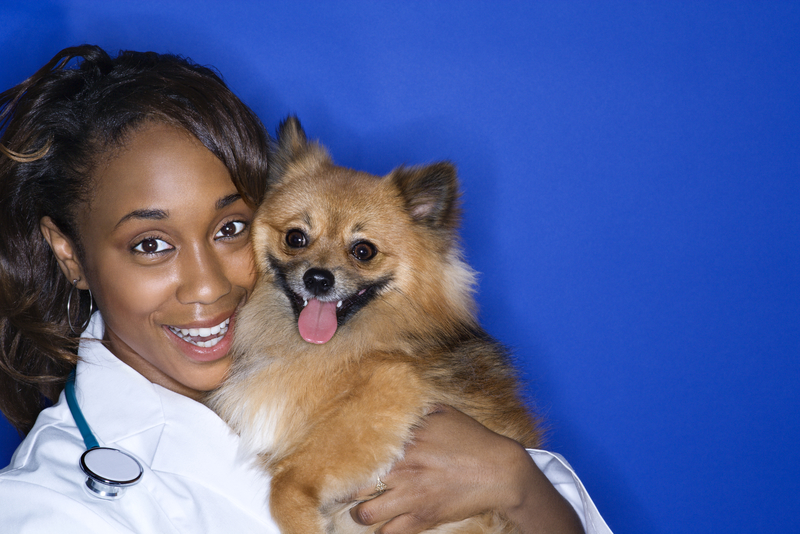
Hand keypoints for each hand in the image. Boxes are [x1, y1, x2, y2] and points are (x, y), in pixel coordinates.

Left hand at [349, 406, 583, 533]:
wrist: (501, 472)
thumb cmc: (473, 440)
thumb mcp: (445, 414)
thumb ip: (417, 411)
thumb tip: (395, 403)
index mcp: (407, 442)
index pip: (361, 451)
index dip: (345, 457)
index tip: (336, 460)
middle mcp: (404, 470)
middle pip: (355, 484)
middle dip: (345, 488)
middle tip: (343, 488)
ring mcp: (412, 497)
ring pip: (365, 514)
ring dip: (361, 511)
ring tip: (363, 507)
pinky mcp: (424, 518)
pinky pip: (389, 533)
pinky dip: (383, 530)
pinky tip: (385, 523)